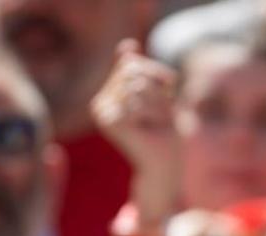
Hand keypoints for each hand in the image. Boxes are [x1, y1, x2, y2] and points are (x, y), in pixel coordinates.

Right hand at [91, 39, 178, 171]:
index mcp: (108, 93)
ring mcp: (102, 112)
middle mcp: (100, 101)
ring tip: (157, 122)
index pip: (133, 63)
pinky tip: (151, 130)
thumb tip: (128, 44)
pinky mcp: (109, 121)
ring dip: (158, 102)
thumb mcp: (155, 93)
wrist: (164, 162)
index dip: (157, 76)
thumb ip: (140, 70)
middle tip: (161, 114)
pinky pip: (138, 100)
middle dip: (157, 90)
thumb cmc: (162, 128)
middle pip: (134, 70)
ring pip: (137, 84)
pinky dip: (154, 113)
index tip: (163, 99)